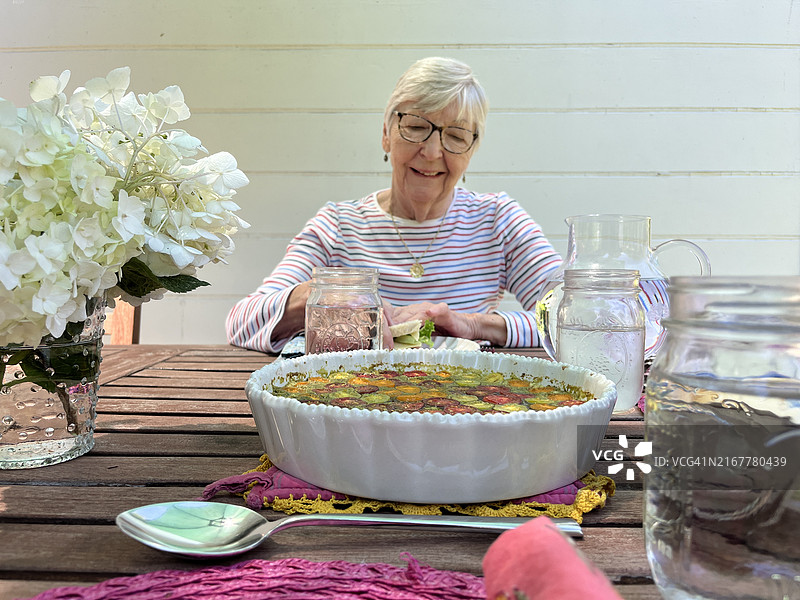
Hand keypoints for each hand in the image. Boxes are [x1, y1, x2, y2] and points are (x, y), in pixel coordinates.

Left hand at [386, 302, 507, 345]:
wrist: (464, 328)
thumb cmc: (441, 335)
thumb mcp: (421, 339)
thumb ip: (407, 342)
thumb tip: (389, 351)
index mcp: (409, 316)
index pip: (392, 315)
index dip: (384, 322)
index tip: (375, 332)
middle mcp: (418, 310)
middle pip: (401, 315)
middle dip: (392, 323)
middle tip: (384, 334)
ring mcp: (431, 310)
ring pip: (416, 313)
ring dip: (409, 320)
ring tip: (400, 327)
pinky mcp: (445, 311)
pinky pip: (439, 309)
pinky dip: (434, 311)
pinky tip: (430, 312)